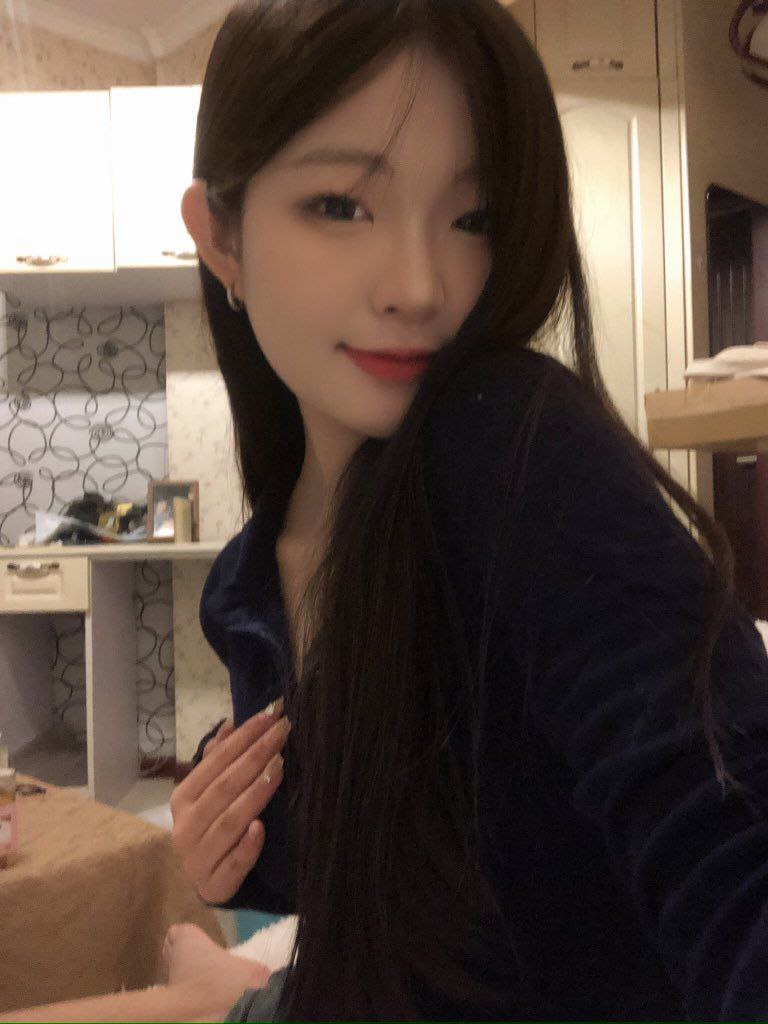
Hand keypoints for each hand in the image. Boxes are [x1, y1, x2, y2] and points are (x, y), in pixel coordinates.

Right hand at [171, 701, 289, 903]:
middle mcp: (184, 827)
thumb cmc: (213, 830)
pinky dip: (246, 847)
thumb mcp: (211, 794)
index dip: (243, 737)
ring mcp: (197, 859)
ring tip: (279, 767)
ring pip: (229, 821)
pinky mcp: (215, 886)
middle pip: (224, 787)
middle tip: (283, 732)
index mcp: (182, 799)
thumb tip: (228, 724)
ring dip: (254, 793)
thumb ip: (218, 759)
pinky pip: (232, 865)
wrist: (209, 885)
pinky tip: (261, 828)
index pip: (214, 761)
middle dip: (255, 756)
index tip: (271, 716)